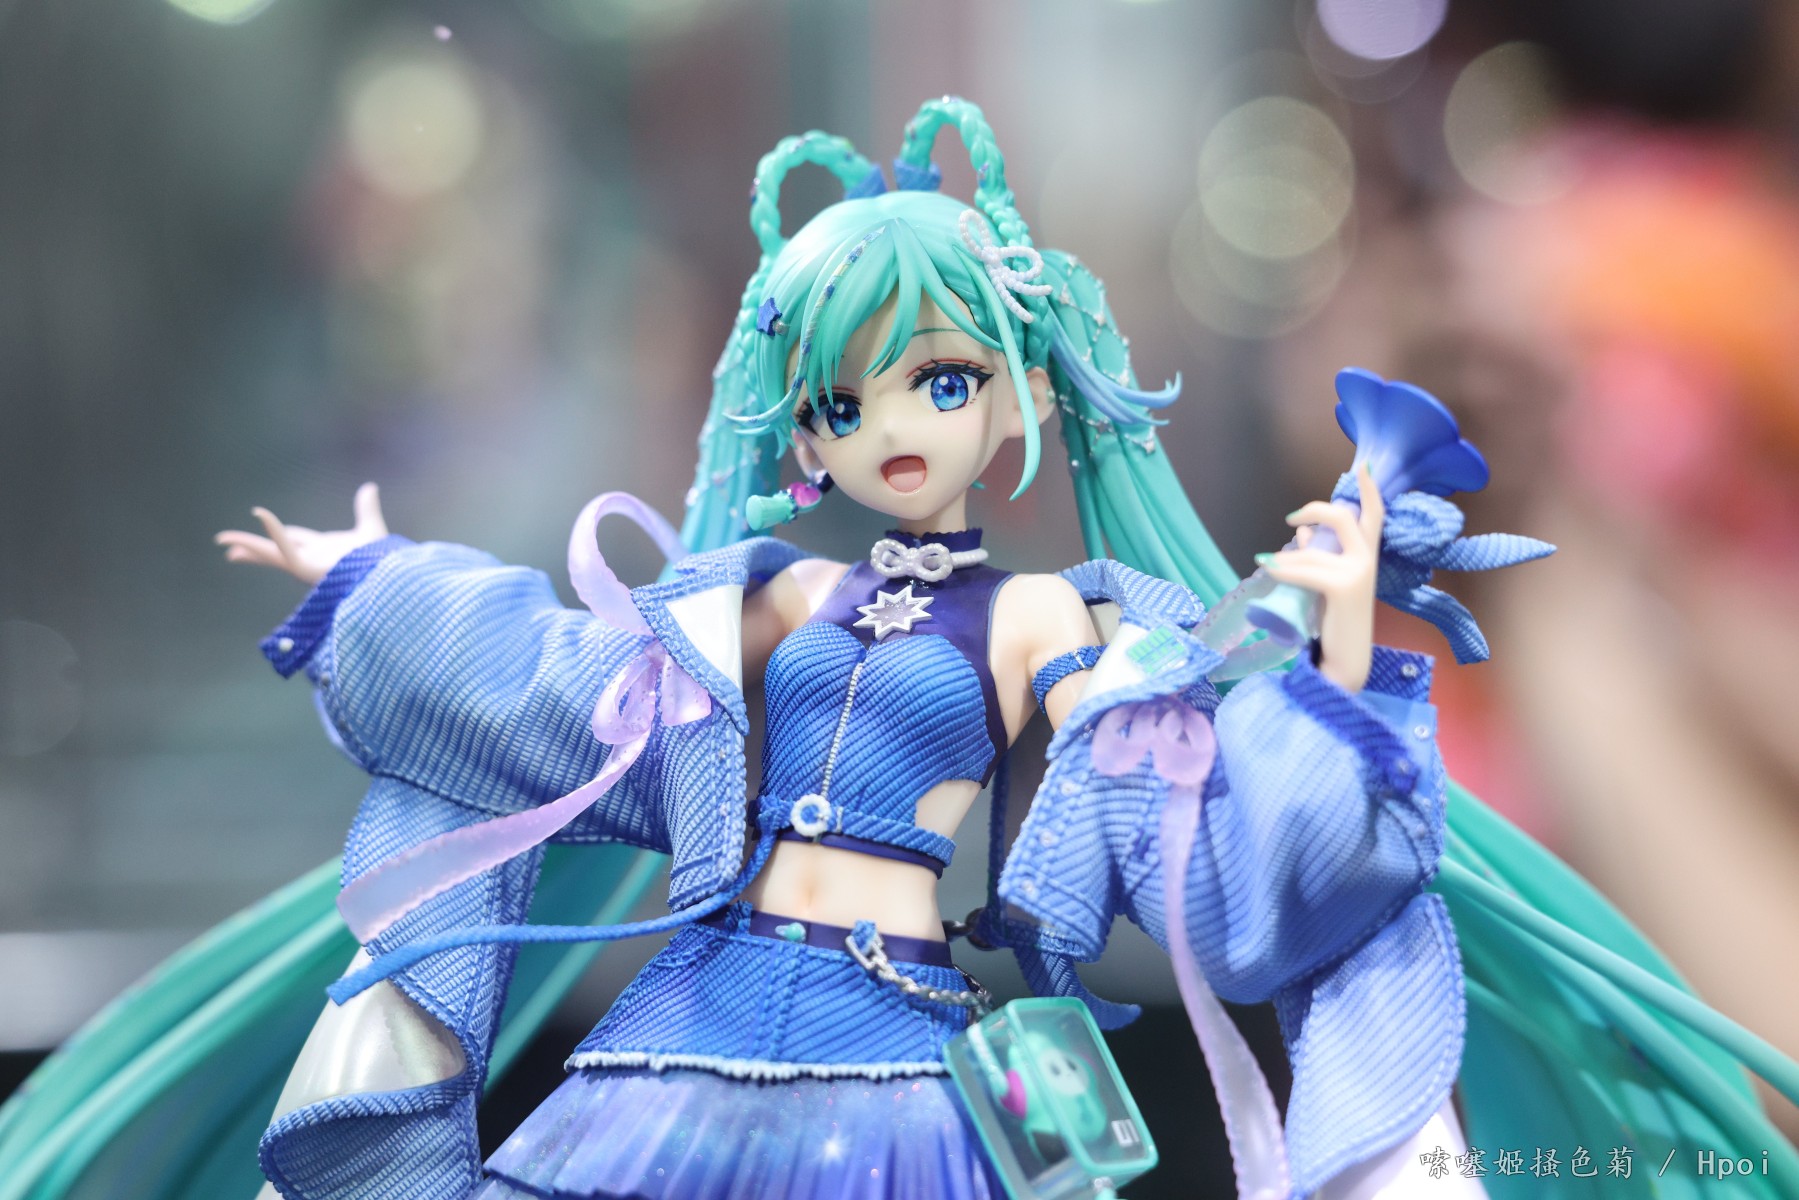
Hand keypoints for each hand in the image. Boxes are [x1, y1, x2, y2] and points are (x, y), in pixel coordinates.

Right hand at [215, 482, 389, 585]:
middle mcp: (311, 559)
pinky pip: (286, 551)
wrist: (388, 576)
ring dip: (248, 546)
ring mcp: (307, 566)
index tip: (259, 518)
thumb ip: (367, 508)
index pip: (292, 539)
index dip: (275, 531)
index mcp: (322, 550)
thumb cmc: (382, 561)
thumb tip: (370, 486)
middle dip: (251, 547)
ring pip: (271, 554)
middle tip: (226, 545)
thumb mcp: (371, 528)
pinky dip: (275, 533)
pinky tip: (262, 516)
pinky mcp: (308, 571)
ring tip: (224, 542)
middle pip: (273, 550)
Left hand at [1256, 463, 1383, 691]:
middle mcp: (1368, 560)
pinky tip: (1268, 569)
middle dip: (1316, 510)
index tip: (1362, 468)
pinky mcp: (1343, 587)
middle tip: (1292, 519)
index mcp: (1368, 556)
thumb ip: (1320, 555)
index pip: (1375, 515)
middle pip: (1345, 517)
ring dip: (1285, 557)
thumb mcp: (1328, 581)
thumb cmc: (1335, 620)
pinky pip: (1304, 570)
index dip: (1369, 491)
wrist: (1344, 659)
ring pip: (1312, 552)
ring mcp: (1359, 573)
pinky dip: (1283, 569)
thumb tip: (1303, 533)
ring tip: (1268, 565)